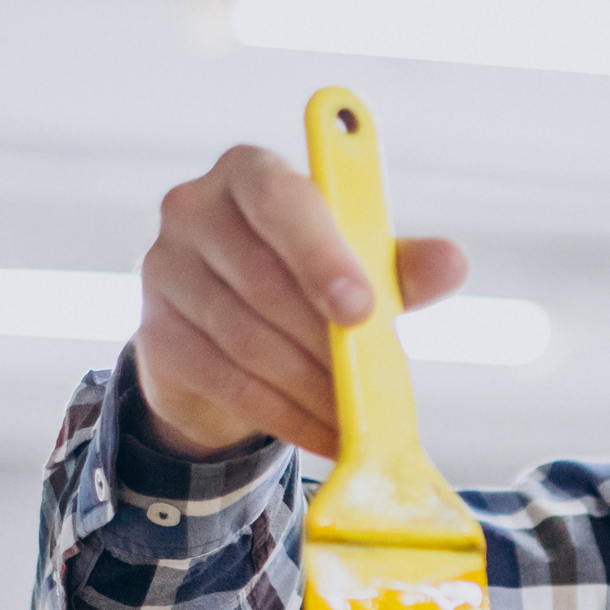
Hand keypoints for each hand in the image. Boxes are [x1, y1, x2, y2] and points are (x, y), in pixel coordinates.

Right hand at [133, 143, 468, 460]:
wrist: (228, 339)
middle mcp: (194, 209)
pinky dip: (286, 416)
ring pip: (246, 338)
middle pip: (263, 281)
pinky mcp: (157, 335)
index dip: (319, 255)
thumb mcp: (358, 269)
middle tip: (369, 385)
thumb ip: (402, 266)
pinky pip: (228, 382)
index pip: (279, 200)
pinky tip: (326, 436)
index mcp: (250, 174)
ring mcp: (165, 270)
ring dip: (310, 387)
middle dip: (325, 342)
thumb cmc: (304, 285)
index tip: (361, 308)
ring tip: (355, 418)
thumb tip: (452, 262)